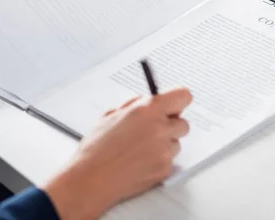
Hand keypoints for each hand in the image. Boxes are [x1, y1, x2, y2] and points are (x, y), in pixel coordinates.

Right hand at [43, 87, 192, 219]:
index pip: (183, 96)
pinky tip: (140, 161)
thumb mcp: (110, 115)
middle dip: (170, 125)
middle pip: (183, 123)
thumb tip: (145, 101)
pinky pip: (170, 160)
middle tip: (153, 130)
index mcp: (148, 110)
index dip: (178, 100)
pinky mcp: (165, 169)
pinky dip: (159, 160)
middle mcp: (160, 128)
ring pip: (176, 143)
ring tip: (141, 149)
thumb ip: (133, 105)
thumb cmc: (96, 148)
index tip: (173, 104)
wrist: (92, 178)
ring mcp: (164, 150)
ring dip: (165, 144)